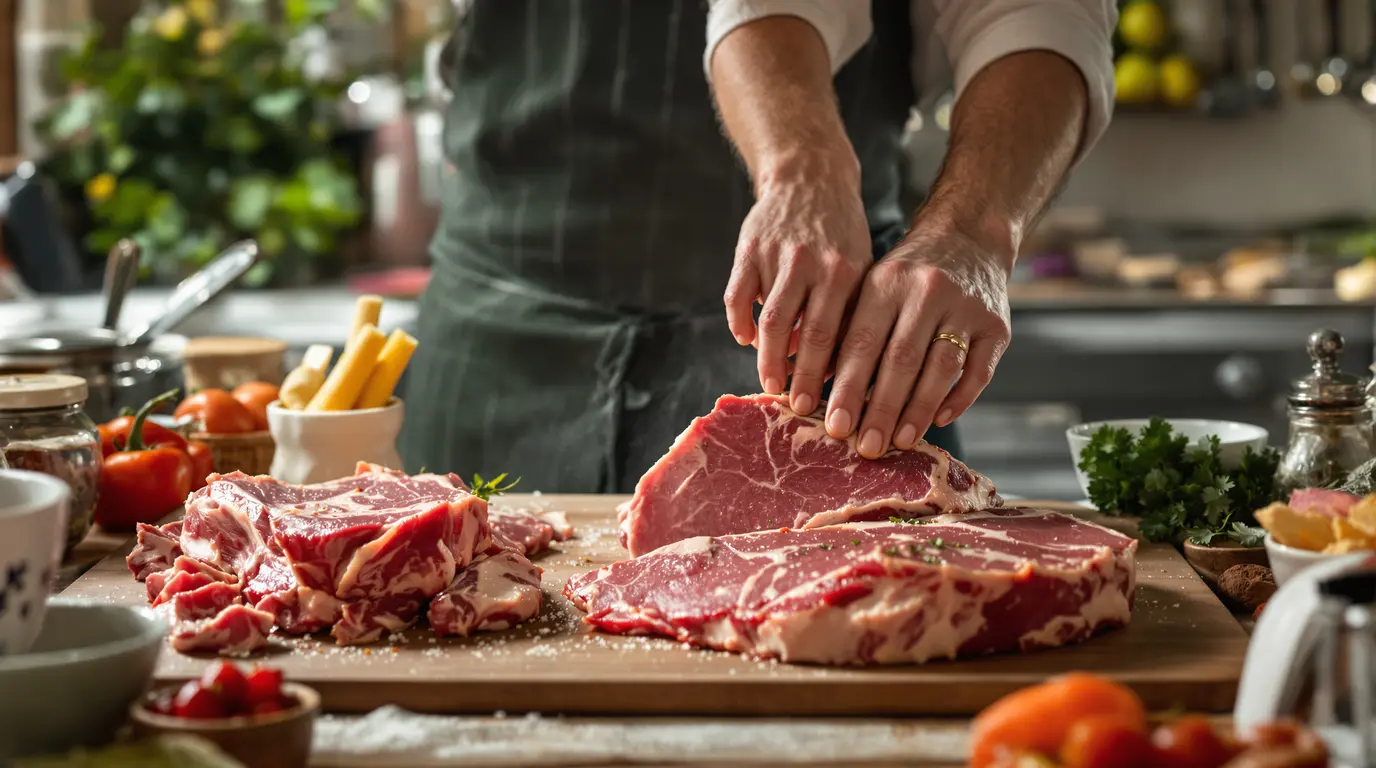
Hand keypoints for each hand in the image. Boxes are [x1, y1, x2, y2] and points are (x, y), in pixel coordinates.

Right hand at [723, 158, 872, 416]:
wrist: (809, 176)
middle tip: (794, 406)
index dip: (825, 375)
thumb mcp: (859, 267)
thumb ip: (847, 314)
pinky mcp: (748, 248)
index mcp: (847, 271)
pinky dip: (738, 322)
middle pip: (801, 332)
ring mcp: (777, 255)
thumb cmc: (841, 234)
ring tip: (769, 383)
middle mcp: (813, 263)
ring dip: (766, 357)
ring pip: (767, 319)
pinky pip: (737, 296)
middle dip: (797, 375)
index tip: (823, 407)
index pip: (834, 334)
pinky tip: (744, 340)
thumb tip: (833, 372)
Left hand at [824, 223, 1012, 458]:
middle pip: (901, 359)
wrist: (968, 237)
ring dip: (919, 410)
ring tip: (901, 442)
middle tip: (866, 447)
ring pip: (942, 367)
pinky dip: (959, 399)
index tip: (834, 425)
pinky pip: (979, 371)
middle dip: (881, 409)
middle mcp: (928, 291)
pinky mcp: (997, 325)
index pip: (862, 342)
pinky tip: (939, 420)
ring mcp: (966, 308)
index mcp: (887, 282)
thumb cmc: (906, 276)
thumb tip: (817, 388)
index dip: (847, 388)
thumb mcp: (872, 287)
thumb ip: (849, 332)